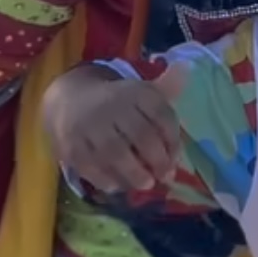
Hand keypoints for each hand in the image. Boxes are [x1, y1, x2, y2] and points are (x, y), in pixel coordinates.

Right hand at [43, 66, 180, 193]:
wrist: (70, 99)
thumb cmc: (117, 102)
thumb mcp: (142, 92)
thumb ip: (166, 90)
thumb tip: (187, 70)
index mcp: (136, 92)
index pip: (161, 113)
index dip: (173, 138)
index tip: (176, 158)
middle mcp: (113, 105)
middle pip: (141, 134)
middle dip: (157, 159)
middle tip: (165, 177)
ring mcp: (90, 125)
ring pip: (114, 152)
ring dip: (134, 173)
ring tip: (146, 184)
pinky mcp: (71, 144)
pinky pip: (90, 166)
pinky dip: (106, 179)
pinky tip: (118, 186)